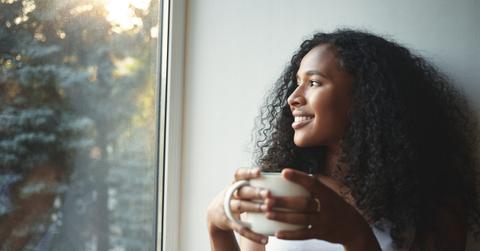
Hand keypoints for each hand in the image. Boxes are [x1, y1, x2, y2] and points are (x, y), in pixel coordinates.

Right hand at [207, 168, 270, 244]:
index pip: (239, 175)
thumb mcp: (239, 188)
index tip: (259, 171)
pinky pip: (241, 229)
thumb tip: (280, 183)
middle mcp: (229, 194)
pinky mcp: (228, 222)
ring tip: (268, 209)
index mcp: (234, 184)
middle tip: (269, 194)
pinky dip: (253, 234)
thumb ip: (253, 185)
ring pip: (241, 206)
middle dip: (255, 192)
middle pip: (242, 191)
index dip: (248, 172)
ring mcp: (227, 208)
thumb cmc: (235, 198)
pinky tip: (265, 238)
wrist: (215, 214)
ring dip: (254, 208)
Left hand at [264, 168, 379, 248]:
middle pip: (303, 204)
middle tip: (267, 198)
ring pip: (301, 219)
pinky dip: (290, 235)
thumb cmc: (337, 206)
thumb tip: (295, 173)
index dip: (298, 177)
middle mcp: (327, 208)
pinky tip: (277, 233)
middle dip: (284, 201)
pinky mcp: (320, 234)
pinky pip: (303, 235)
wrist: (354, 229)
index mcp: (329, 194)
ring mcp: (324, 222)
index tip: (283, 172)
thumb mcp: (331, 193)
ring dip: (283, 217)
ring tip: (267, 213)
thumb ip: (316, 185)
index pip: (313, 183)